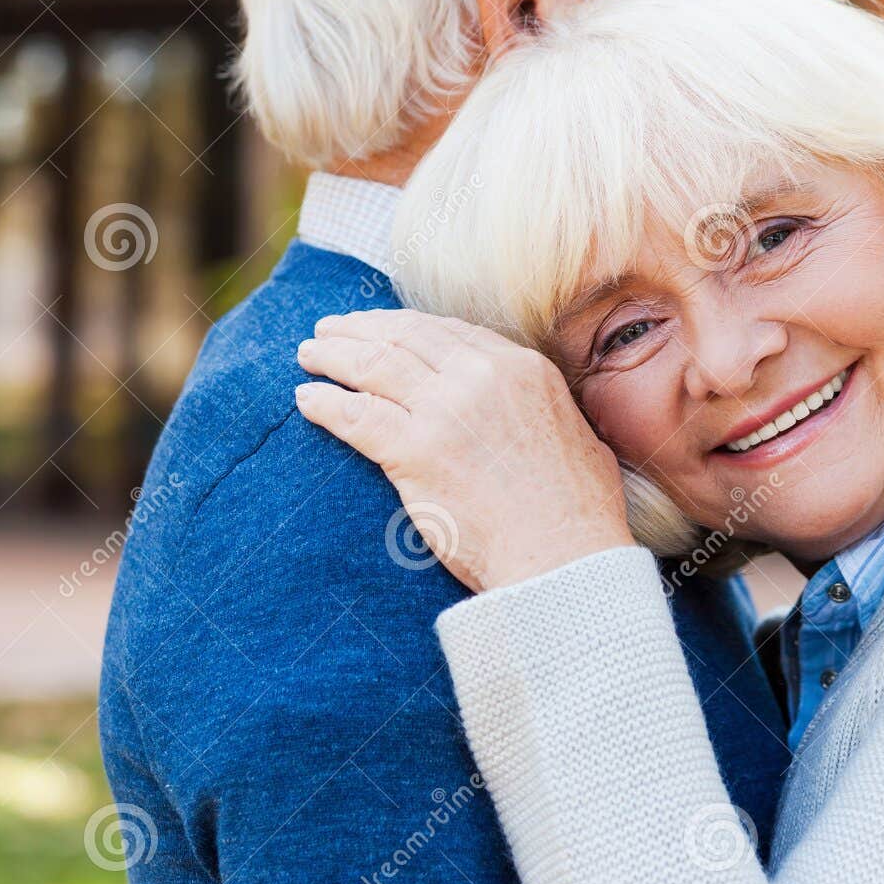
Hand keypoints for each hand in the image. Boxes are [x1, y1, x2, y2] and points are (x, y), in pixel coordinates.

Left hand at [295, 309, 634, 592]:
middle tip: (329, 330)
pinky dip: (325, 404)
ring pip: (374, 366)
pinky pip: (356, 416)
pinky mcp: (415, 451)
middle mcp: (481, 376)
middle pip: (404, 336)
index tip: (379, 327)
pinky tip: (305, 400)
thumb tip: (531, 412)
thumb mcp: (577, 435)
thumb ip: (542, 409)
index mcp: (523, 368)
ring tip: (308, 356)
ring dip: (333, 357)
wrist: (565, 557)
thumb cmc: (578, 514)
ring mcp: (446, 411)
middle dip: (360, 328)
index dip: (403, 325)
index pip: (448, 330)